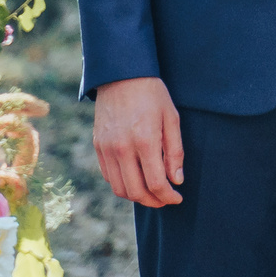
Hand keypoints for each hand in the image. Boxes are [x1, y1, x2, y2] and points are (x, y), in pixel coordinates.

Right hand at [92, 75, 183, 207]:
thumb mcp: (171, 118)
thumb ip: (175, 151)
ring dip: (137, 197)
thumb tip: (177, 180)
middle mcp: (122, 148)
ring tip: (151, 193)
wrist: (121, 75)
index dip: (168, 197)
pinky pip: (108, 176)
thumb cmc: (152, 94)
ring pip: (119, 189)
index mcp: (144, 141)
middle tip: (165, 199)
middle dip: (154, 202)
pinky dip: (122, 184)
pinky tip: (135, 179)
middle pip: (136, 192)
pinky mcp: (98, 146)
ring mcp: (107, 148)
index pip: (156, 183)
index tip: (177, 198)